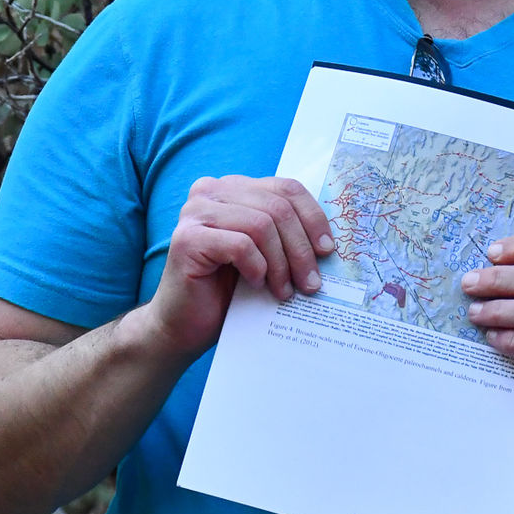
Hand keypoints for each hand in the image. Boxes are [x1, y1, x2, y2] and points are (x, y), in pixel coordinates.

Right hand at [150, 175, 333, 359]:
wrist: (183, 326)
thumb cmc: (226, 290)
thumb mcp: (264, 252)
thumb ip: (284, 234)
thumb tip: (330, 240)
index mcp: (233, 187)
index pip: (286, 188)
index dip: (313, 217)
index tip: (328, 249)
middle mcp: (211, 190)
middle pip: (277, 207)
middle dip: (301, 248)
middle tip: (311, 283)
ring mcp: (196, 212)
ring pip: (262, 225)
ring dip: (281, 263)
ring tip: (285, 291)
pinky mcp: (188, 239)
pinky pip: (241, 245)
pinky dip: (257, 267)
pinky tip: (256, 284)